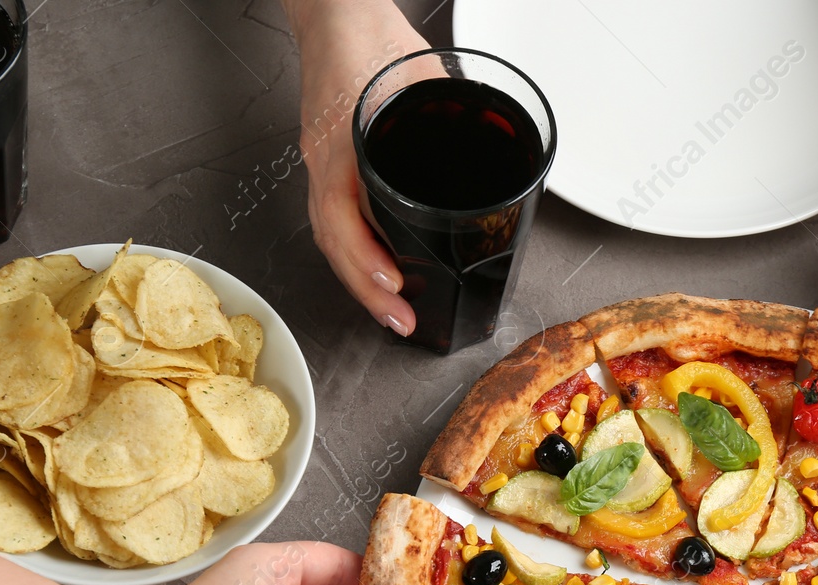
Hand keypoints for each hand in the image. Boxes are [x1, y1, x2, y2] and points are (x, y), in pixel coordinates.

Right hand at [286, 0, 427, 335]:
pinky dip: (355, 255)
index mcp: (343, 144)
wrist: (336, 17)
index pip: (342, 215)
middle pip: (336, 242)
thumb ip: (454, 114)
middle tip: (403, 322)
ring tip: (394, 312)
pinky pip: (334, 221)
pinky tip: (379, 274)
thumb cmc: (371, 41)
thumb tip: (495, 147)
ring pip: (332, 238)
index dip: (365, 257)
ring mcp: (322, 166)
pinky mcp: (329, 167)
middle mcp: (326, 162)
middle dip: (368, 291)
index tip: (394, 283)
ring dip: (361, 282)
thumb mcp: (423, 77)